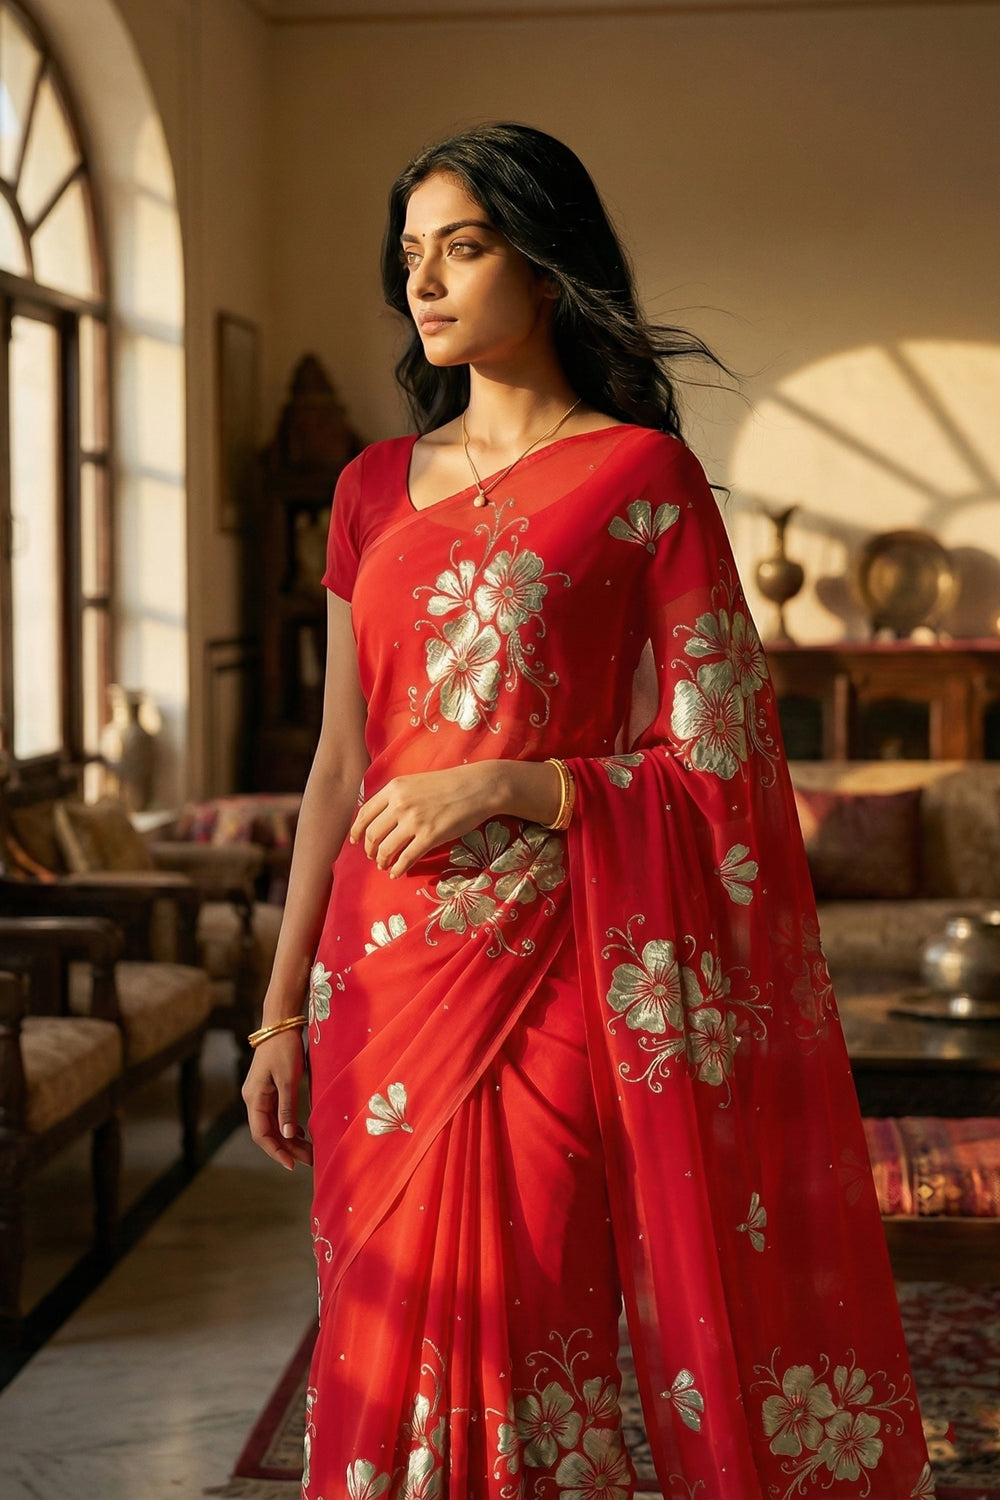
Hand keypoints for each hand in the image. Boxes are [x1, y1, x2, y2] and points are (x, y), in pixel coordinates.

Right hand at [242, 1029, 313, 1170]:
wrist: (279, 1024)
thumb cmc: (284, 1049)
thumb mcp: (288, 1079)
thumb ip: (287, 1108)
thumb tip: (288, 1135)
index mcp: (254, 1098)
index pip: (262, 1134)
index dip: (276, 1151)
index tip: (292, 1165)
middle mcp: (253, 1099)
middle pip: (268, 1132)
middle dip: (287, 1148)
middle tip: (309, 1160)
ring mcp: (260, 1094)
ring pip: (273, 1124)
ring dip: (290, 1138)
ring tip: (309, 1151)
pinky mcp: (268, 1089)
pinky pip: (276, 1114)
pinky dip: (288, 1125)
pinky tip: (301, 1131)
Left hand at [349, 762, 505, 878]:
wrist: (478, 787)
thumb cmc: (449, 785)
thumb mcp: (416, 783)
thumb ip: (397, 797)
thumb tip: (380, 818)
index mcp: (394, 788)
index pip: (365, 813)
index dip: (356, 831)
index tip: (355, 841)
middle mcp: (400, 804)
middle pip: (372, 834)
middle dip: (369, 850)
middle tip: (372, 857)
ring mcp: (414, 820)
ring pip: (386, 848)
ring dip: (382, 861)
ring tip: (384, 866)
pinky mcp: (430, 836)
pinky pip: (406, 858)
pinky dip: (398, 869)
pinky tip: (398, 874)